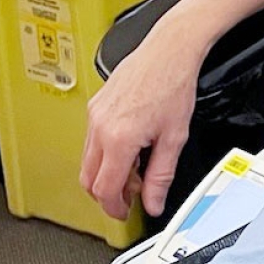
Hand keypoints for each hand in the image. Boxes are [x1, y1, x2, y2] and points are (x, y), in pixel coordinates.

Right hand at [79, 18, 201, 218]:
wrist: (168, 51)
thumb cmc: (174, 84)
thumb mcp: (175, 137)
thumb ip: (162, 175)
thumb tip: (154, 202)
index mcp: (119, 139)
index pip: (105, 190)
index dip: (115, 208)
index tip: (126, 212)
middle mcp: (100, 128)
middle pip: (89, 179)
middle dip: (108, 194)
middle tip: (132, 195)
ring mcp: (94, 115)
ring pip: (88, 160)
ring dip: (107, 173)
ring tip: (137, 169)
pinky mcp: (94, 106)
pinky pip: (91, 140)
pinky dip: (106, 153)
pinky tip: (130, 148)